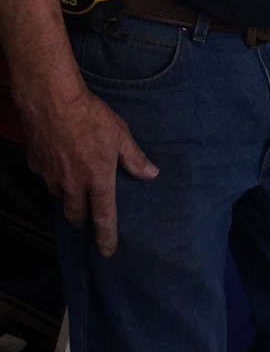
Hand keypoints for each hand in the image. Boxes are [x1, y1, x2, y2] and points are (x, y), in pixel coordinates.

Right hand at [22, 85, 157, 256]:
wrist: (52, 99)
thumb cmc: (91, 116)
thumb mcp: (120, 135)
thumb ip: (134, 158)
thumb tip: (151, 174)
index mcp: (97, 179)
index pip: (103, 217)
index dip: (106, 236)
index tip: (107, 251)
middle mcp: (72, 184)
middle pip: (76, 214)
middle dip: (83, 220)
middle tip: (88, 219)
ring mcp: (50, 176)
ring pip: (59, 197)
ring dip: (68, 198)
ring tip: (75, 190)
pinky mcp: (35, 164)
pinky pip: (45, 177)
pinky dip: (53, 176)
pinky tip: (58, 164)